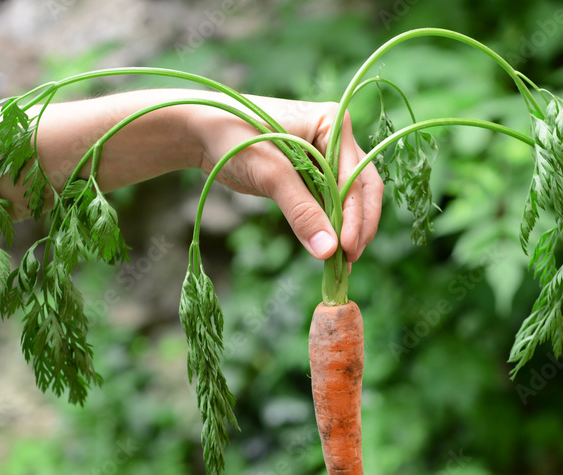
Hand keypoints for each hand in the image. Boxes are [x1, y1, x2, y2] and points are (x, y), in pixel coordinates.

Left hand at [194, 94, 382, 263]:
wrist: (201, 131)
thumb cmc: (235, 137)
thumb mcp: (271, 173)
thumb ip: (302, 210)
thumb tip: (329, 251)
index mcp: (334, 123)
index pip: (357, 177)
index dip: (356, 216)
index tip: (346, 249)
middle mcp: (335, 138)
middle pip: (361, 188)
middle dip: (357, 226)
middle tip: (349, 261)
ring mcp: (324, 157)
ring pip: (347, 200)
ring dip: (346, 230)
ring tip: (342, 264)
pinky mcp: (309, 175)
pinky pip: (328, 204)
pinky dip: (329, 227)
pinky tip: (329, 251)